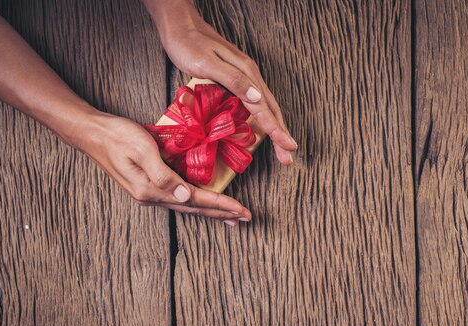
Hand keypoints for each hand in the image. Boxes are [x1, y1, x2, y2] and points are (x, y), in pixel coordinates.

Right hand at [77, 113, 251, 225]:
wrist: (93, 133)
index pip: (195, 200)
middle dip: (221, 214)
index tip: (241, 210)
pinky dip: (197, 201)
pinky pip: (179, 198)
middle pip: (194, 209)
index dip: (220, 205)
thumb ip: (163, 174)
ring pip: (188, 206)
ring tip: (230, 216)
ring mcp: (149, 193)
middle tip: (245, 218)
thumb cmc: (117, 135)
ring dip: (211, 211)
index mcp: (152, 190)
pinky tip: (204, 201)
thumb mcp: (142, 149)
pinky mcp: (149, 185)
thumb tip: (185, 197)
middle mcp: (152, 196)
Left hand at [144, 0, 298, 164]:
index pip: (265, 108)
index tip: (287, 148)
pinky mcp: (236, 78)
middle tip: (288, 158)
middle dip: (280, 134)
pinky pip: (254, 102)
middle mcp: (250, 75)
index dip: (276, 130)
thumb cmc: (189, 44)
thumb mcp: (208, 63)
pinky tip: (262, 127)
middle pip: (271, 109)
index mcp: (246, 73)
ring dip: (274, 128)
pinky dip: (262, 118)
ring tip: (281, 147)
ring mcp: (244, 76)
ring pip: (265, 106)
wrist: (179, 25)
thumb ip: (233, 80)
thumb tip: (257, 99)